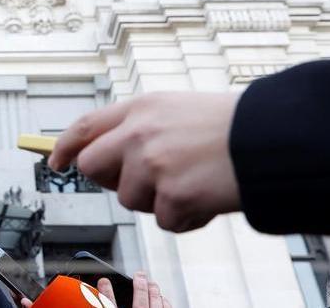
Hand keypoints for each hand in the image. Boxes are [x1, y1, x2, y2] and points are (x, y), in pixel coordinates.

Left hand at [50, 92, 241, 231]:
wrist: (272, 140)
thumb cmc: (231, 126)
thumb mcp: (176, 109)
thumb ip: (139, 127)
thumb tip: (109, 156)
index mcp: (140, 108)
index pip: (85, 127)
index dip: (65, 146)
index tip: (56, 162)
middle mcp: (139, 134)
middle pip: (94, 167)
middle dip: (112, 180)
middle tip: (144, 180)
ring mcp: (153, 165)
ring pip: (130, 199)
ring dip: (158, 200)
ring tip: (193, 182)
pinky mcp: (173, 196)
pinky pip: (165, 221)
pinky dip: (187, 218)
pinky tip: (209, 197)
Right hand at [100, 272, 171, 307]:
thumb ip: (110, 306)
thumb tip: (102, 300)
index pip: (111, 305)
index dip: (106, 291)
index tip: (104, 280)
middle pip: (140, 302)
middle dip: (140, 285)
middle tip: (139, 274)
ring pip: (156, 305)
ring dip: (154, 292)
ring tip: (152, 284)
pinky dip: (165, 303)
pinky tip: (162, 298)